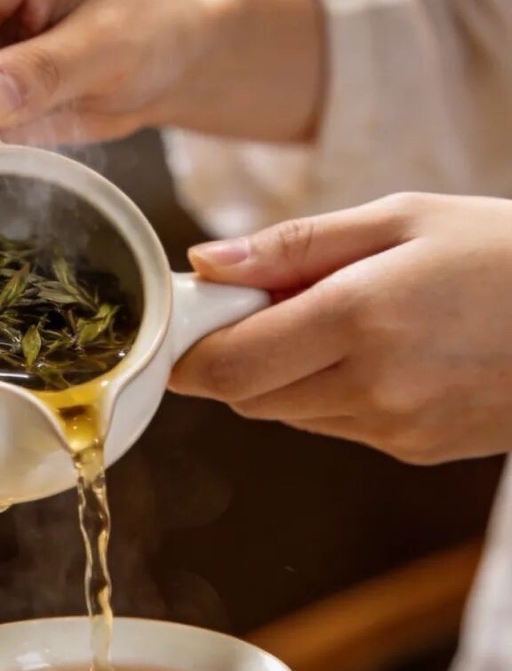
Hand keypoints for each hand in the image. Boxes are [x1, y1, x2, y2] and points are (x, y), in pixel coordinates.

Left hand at [172, 193, 511, 464]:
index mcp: (359, 319)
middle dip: (233, 354)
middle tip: (265, 303)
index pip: (226, 364)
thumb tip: (205, 266)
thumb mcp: (397, 220)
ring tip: (336, 320)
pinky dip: (325, 392)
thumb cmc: (500, 250)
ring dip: (281, 372)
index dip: (190, 349)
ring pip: (284, 413)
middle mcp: (371, 387)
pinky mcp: (413, 450)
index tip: (190, 319)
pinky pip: (333, 425)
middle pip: (245, 395)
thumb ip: (290, 248)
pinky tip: (373, 352)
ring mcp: (395, 429)